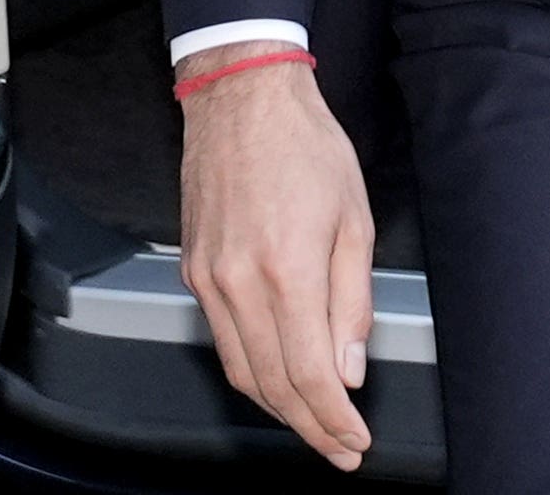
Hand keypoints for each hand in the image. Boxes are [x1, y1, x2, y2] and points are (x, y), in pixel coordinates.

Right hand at [177, 56, 375, 469]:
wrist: (243, 100)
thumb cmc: (306, 146)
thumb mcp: (354, 218)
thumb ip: (352, 301)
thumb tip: (350, 368)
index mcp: (288, 269)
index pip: (309, 375)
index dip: (334, 420)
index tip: (354, 442)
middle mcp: (240, 283)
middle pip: (271, 385)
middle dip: (309, 427)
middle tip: (339, 449)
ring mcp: (210, 280)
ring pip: (240, 371)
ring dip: (278, 408)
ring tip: (313, 424)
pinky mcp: (195, 273)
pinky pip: (222, 341)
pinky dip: (251, 371)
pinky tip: (277, 378)